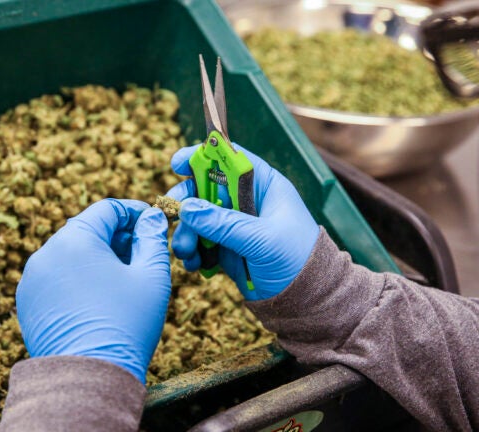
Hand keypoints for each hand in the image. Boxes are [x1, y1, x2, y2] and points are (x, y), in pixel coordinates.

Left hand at [16, 199, 170, 383]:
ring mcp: (32, 279)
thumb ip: (153, 238)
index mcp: (75, 239)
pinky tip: (98, 300)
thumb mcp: (151, 276)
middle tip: (143, 255)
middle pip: (87, 229)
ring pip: (70, 254)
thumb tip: (151, 217)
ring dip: (96, 259)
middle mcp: (46, 252)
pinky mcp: (28, 303)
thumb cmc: (125, 324)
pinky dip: (77, 280)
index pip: (108, 208)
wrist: (87, 378)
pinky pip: (56, 279)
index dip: (135, 212)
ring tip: (122, 281)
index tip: (153, 224)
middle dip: (117, 237)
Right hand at [167, 144, 318, 300]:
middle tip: (171, 212)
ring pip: (199, 218)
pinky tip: (193, 263)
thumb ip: (224, 223)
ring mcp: (236, 225)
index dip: (203, 156)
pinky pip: (201, 242)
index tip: (178, 163)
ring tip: (185, 251)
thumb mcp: (262, 239)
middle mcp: (248, 202)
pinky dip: (193, 251)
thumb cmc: (297, 260)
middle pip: (206, 188)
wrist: (307, 300)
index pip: (231, 159)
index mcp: (264, 186)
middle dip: (186, 201)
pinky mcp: (228, 248)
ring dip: (186, 232)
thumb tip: (188, 208)